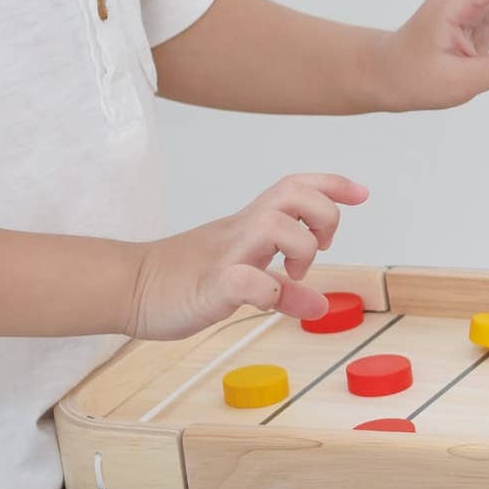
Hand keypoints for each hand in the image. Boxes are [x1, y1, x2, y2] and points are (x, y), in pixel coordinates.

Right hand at [129, 171, 365, 337]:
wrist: (126, 287)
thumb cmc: (179, 281)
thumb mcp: (243, 285)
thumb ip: (283, 291)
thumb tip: (321, 304)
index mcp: (249, 226)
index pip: (296, 187)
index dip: (332, 184)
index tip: (362, 193)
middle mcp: (241, 231)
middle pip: (293, 193)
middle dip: (324, 214)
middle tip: (320, 247)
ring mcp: (226, 255)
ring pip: (276, 225)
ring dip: (300, 247)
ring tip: (292, 274)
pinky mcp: (210, 286)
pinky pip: (244, 280)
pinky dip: (265, 290)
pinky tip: (265, 300)